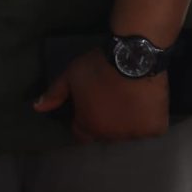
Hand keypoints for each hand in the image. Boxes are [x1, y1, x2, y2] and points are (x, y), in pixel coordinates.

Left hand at [31, 48, 169, 142]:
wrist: (133, 56)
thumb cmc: (98, 66)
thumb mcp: (71, 75)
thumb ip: (54, 93)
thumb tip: (36, 108)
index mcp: (88, 126)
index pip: (82, 134)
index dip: (85, 121)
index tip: (91, 107)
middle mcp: (110, 135)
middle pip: (107, 134)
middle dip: (107, 122)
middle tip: (112, 101)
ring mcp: (135, 133)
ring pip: (129, 132)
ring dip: (128, 122)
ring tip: (131, 101)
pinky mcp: (155, 128)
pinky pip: (151, 130)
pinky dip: (150, 120)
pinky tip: (147, 105)